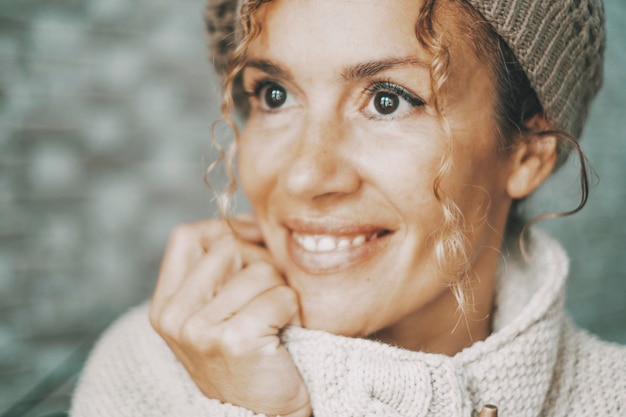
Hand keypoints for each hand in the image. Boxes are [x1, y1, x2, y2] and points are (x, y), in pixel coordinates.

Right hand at [149, 215, 310, 416]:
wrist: (262, 415)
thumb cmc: (247, 357)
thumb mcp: (216, 312)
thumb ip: (220, 269)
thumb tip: (246, 219)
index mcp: (165, 304)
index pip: (187, 236)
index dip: (226, 230)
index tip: (253, 245)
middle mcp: (173, 316)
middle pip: (230, 246)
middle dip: (261, 264)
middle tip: (268, 298)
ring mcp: (199, 330)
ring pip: (260, 270)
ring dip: (280, 291)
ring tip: (274, 322)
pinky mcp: (233, 341)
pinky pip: (280, 296)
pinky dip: (292, 310)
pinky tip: (282, 335)